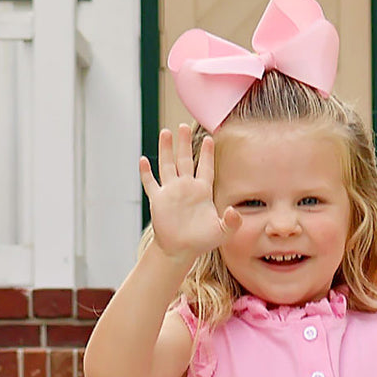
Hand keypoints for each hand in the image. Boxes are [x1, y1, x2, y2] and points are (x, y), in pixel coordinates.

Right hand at [139, 124, 240, 265]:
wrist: (180, 250)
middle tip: (183, 126)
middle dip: (184, 143)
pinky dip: (146, 173)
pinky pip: (150, 183)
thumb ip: (231, 222)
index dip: (207, 154)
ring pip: (167, 165)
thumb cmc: (201, 242)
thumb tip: (233, 211)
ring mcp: (171, 192)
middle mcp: (186, 187)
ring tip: (166, 132)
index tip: (209, 139)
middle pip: (185, 160)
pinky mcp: (158, 200)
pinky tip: (143, 160)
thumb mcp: (222, 232)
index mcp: (202, 191)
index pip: (206, 167)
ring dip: (166, 149)